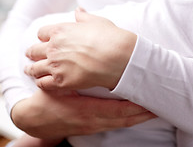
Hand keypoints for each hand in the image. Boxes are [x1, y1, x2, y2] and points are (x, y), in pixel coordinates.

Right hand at [11, 89, 155, 137]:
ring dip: (138, 117)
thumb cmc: (45, 101)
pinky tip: (136, 114)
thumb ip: (71, 77)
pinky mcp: (92, 128)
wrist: (33, 121)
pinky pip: (115, 124)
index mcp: (86, 111)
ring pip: (122, 124)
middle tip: (160, 106)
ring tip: (152, 109)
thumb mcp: (56, 88)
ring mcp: (93, 127)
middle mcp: (93, 122)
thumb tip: (86, 64)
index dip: (136, 107)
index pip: (118, 111)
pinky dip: (128, 119)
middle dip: (143, 114)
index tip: (150, 101)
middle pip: (125, 120)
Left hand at [25, 8, 136, 89]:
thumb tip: (78, 10)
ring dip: (33, 69)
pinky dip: (42, 83)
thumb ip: (84, 17)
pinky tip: (43, 83)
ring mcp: (56, 65)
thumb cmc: (109, 37)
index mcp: (60, 31)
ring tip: (31, 71)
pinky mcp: (61, 81)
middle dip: (33, 53)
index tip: (45, 41)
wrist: (118, 57)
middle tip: (32, 55)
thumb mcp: (97, 21)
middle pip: (34, 50)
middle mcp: (53, 47)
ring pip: (34, 68)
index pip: (42, 33)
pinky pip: (43, 84)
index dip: (44, 37)